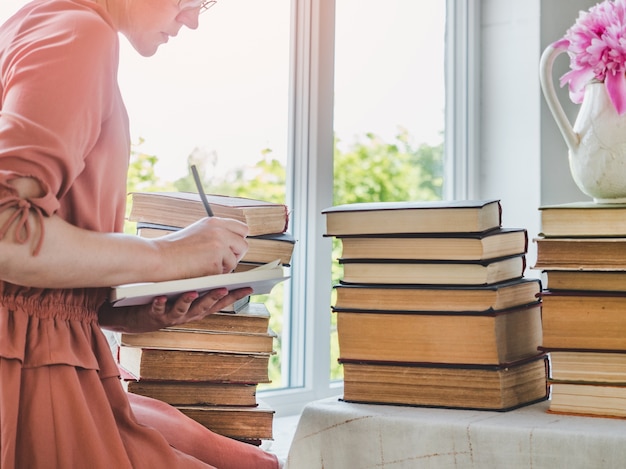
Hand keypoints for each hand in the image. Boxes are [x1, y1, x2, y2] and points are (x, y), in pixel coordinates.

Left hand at [99, 286, 252, 332]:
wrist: (134, 313)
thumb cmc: (164, 297)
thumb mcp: (186, 289)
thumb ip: (202, 278)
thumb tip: (220, 256)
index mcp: (198, 307)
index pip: (220, 301)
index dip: (235, 295)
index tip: (248, 287)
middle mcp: (188, 313)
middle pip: (205, 307)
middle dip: (215, 298)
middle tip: (224, 288)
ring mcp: (171, 315)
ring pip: (183, 310)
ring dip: (190, 301)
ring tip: (194, 290)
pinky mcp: (153, 315)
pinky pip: (157, 309)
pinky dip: (161, 303)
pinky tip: (163, 295)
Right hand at [153, 217, 249, 278]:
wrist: (157, 258)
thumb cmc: (172, 249)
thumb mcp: (197, 232)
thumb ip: (215, 234)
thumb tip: (232, 242)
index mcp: (214, 222)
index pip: (242, 228)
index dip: (238, 240)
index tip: (232, 248)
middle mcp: (219, 231)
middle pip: (243, 245)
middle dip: (235, 255)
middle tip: (221, 260)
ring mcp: (218, 246)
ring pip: (234, 261)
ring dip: (223, 267)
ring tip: (204, 266)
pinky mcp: (215, 262)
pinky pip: (224, 273)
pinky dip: (214, 276)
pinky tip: (199, 271)